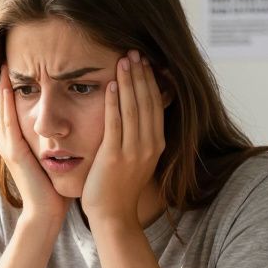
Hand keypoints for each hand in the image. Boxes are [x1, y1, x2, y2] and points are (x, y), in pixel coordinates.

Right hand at [0, 63, 70, 223]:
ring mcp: (10, 147)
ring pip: (4, 110)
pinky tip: (10, 88)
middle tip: (6, 55)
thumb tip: (77, 126)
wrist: (48, 213)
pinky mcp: (13, 153)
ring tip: (5, 65)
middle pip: (6, 104)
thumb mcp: (58, 158)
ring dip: (4, 87)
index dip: (18, 87)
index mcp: (22, 142)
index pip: (18, 108)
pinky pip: (8, 123)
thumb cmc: (57, 189)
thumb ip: (62, 141)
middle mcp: (12, 142)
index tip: (24, 64)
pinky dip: (7, 104)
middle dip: (6, 81)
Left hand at [81, 51, 165, 228]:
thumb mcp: (137, 159)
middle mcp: (149, 145)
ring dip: (128, 81)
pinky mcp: (114, 156)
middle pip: (147, 101)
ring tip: (124, 60)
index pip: (156, 104)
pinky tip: (110, 85)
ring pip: (133, 108)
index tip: (145, 61)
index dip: (151, 81)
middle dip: (141, 74)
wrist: (113, 217)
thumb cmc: (120, 188)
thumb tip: (137, 114)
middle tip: (134, 51)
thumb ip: (139, 136)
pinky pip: (115, 123)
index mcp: (157, 144)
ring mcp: (133, 151)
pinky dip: (113, 102)